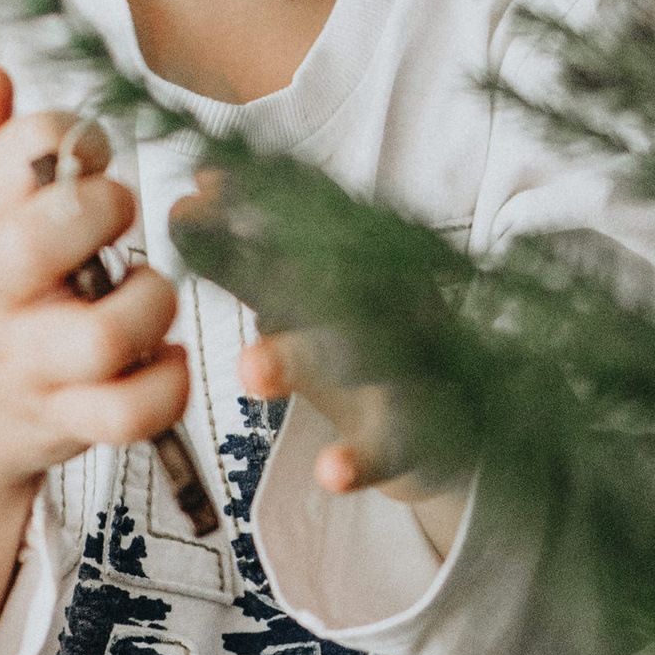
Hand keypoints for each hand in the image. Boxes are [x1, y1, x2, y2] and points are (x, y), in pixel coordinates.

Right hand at [0, 69, 189, 509]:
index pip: (27, 151)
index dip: (74, 134)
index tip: (88, 155)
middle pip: (49, 236)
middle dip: (106, 207)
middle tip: (118, 215)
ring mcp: (35, 365)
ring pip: (105, 334)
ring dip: (151, 300)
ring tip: (147, 289)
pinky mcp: (71, 420)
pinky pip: (128, 413)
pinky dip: (166, 385)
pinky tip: (166, 356)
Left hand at [170, 173, 478, 510]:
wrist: (459, 431)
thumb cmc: (362, 354)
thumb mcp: (304, 302)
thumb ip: (249, 259)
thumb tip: (194, 189)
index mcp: (360, 263)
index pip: (310, 220)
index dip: (257, 198)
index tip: (201, 181)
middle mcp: (387, 302)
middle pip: (330, 273)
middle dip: (266, 256)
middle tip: (200, 236)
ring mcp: (410, 367)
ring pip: (361, 356)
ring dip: (301, 358)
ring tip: (247, 370)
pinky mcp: (423, 436)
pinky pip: (393, 448)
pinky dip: (362, 459)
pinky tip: (330, 472)